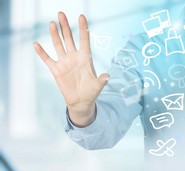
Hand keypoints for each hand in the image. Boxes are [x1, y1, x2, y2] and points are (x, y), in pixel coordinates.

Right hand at [33, 12, 108, 126]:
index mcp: (85, 58)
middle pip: (69, 38)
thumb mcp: (98, 86)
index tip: (81, 16)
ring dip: (55, 35)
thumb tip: (107, 76)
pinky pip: (47, 59)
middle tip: (61, 13)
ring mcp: (65, 63)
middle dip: (65, 26)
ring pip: (58, 45)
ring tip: (52, 23)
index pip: (84, 40)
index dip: (83, 28)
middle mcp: (74, 57)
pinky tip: (36, 44)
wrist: (81, 101)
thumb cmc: (91, 92)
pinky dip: (41, 53)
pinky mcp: (56, 70)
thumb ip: (102, 80)